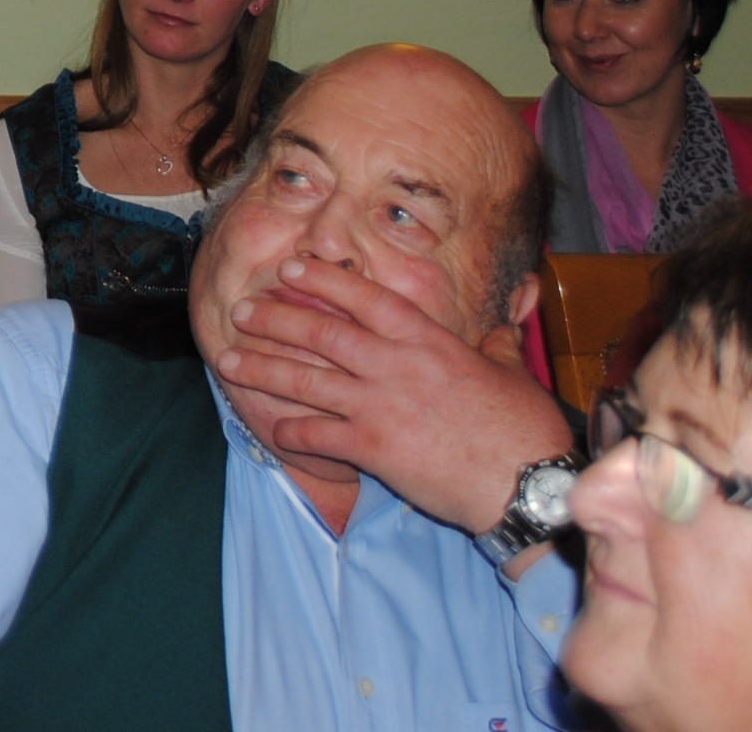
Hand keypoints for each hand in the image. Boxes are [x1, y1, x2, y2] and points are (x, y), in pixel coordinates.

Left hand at [212, 256, 571, 541]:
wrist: (526, 484)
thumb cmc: (524, 428)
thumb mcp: (513, 373)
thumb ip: (498, 345)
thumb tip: (506, 325)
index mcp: (427, 340)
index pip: (364, 298)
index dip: (323, 280)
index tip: (289, 268)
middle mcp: (395, 364)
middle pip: (322, 331)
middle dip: (275, 318)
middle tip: (240, 310)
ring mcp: (379, 406)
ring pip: (306, 379)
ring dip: (262, 368)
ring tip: (226, 360)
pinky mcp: (373, 449)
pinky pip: (317, 436)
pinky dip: (289, 432)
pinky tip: (271, 429)